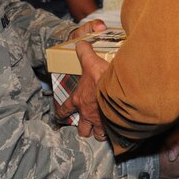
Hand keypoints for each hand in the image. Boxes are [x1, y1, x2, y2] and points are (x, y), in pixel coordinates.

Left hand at [56, 21, 109, 140]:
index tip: (60, 116)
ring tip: (103, 129)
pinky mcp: (113, 126)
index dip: (61, 113)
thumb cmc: (103, 78)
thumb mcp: (91, 62)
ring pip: (97, 135)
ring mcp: (100, 123)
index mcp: (79, 100)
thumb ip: (85, 53)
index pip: (65, 109)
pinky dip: (114, 133)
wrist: (119, 90)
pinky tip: (119, 131)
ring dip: (99, 132)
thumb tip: (80, 43)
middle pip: (82, 129)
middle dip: (84, 129)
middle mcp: (87, 114)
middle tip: (87, 126)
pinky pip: (112, 135)